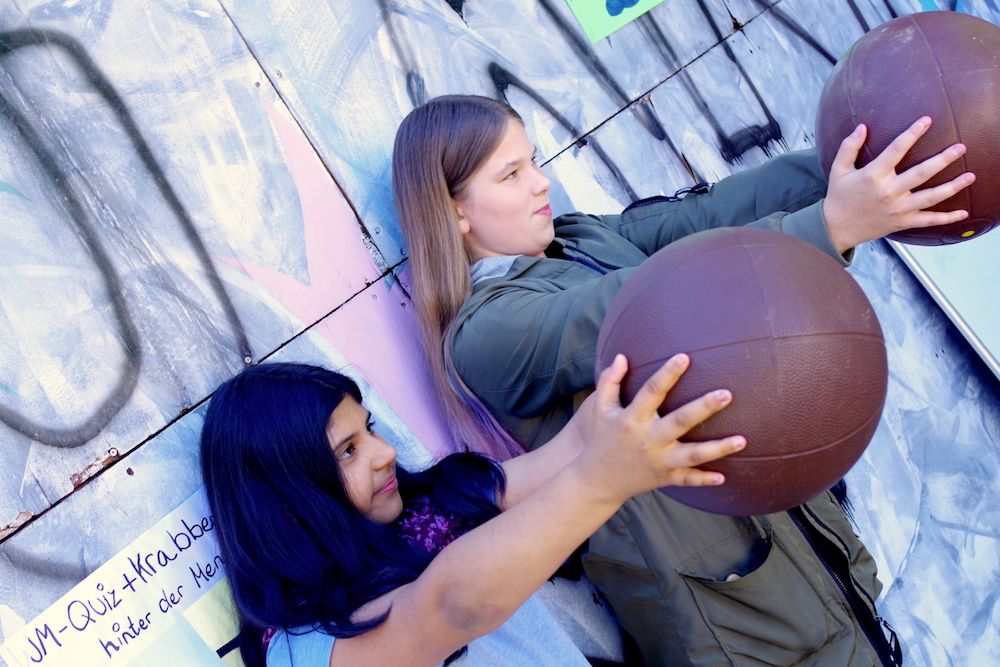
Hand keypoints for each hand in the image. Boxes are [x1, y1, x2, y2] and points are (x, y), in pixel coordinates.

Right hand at [570, 353, 744, 503]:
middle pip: (680, 421)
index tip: (685, 357)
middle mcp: (648, 439)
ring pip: (692, 454)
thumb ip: (609, 381)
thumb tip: (622, 356)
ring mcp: (659, 460)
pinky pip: (687, 480)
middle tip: (726, 394)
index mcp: (632, 418)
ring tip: (742, 440)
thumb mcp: (599, 408)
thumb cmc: (601, 438)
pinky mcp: (664, 478)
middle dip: (703, 408)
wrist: (597, 479)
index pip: (651, 391)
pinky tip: (725, 476)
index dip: (667, 374)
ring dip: (718, 448)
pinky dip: (704, 479)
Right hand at [822, 117, 975, 251]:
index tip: (927, 120)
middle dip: (942, 160)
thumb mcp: (838, 170)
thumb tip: (862, 126)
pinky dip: (946, 218)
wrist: (836, 228)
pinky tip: (964, 213)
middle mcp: (888, 192)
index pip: (896, 150)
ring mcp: (897, 209)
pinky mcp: (901, 223)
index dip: (912, 134)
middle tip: (961, 147)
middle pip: (921, 174)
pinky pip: (927, 221)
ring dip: (952, 187)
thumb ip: (849, 147)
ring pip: (930, 197)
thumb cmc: (838, 197)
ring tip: (971, 176)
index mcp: (873, 176)